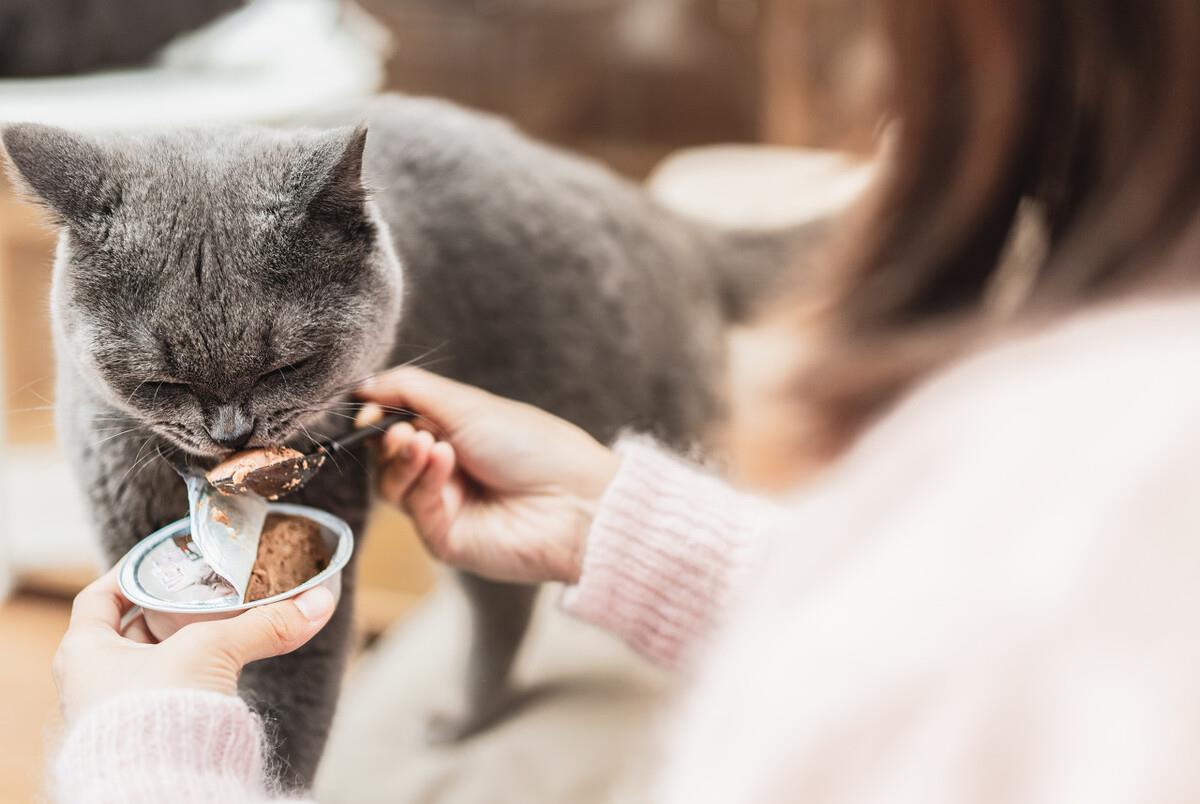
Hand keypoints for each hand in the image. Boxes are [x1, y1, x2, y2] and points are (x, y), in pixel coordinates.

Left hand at [54, 567, 335, 723]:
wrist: (159, 787)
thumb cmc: (157, 713)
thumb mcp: (213, 650)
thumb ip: (266, 624)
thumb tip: (319, 603)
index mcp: (85, 651)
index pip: (100, 597)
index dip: (128, 574)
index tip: (161, 563)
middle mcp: (94, 681)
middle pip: (134, 628)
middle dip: (171, 610)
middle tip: (206, 590)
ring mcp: (119, 710)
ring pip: (158, 662)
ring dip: (189, 644)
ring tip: (225, 623)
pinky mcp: (149, 734)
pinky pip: (174, 692)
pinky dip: (199, 676)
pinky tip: (226, 668)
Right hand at [357, 367, 619, 584]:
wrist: (573, 502)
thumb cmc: (535, 447)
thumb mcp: (470, 405)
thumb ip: (412, 391)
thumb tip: (363, 384)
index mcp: (456, 434)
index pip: (397, 424)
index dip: (378, 414)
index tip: (367, 405)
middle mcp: (447, 471)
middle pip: (387, 457)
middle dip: (387, 438)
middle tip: (401, 429)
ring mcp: (444, 506)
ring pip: (391, 484)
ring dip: (402, 458)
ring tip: (424, 441)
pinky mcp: (444, 538)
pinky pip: (414, 507)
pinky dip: (423, 478)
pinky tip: (444, 460)